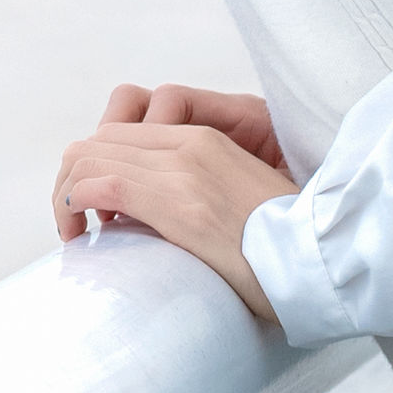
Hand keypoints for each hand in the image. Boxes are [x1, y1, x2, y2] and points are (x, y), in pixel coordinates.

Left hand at [54, 82, 297, 325]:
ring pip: (90, 158)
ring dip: (66, 194)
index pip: (120, 132)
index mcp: (204, 137)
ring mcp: (184, 170)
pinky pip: (103, 184)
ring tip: (74, 233)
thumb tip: (153, 217)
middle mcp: (189, 145)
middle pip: (97, 140)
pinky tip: (82, 232)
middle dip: (72, 179)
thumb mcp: (238, 199)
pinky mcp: (181, 204)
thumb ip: (196, 189)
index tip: (95, 210)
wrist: (326, 261)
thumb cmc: (285, 246)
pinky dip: (75, 203)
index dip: (93, 167)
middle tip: (76, 225)